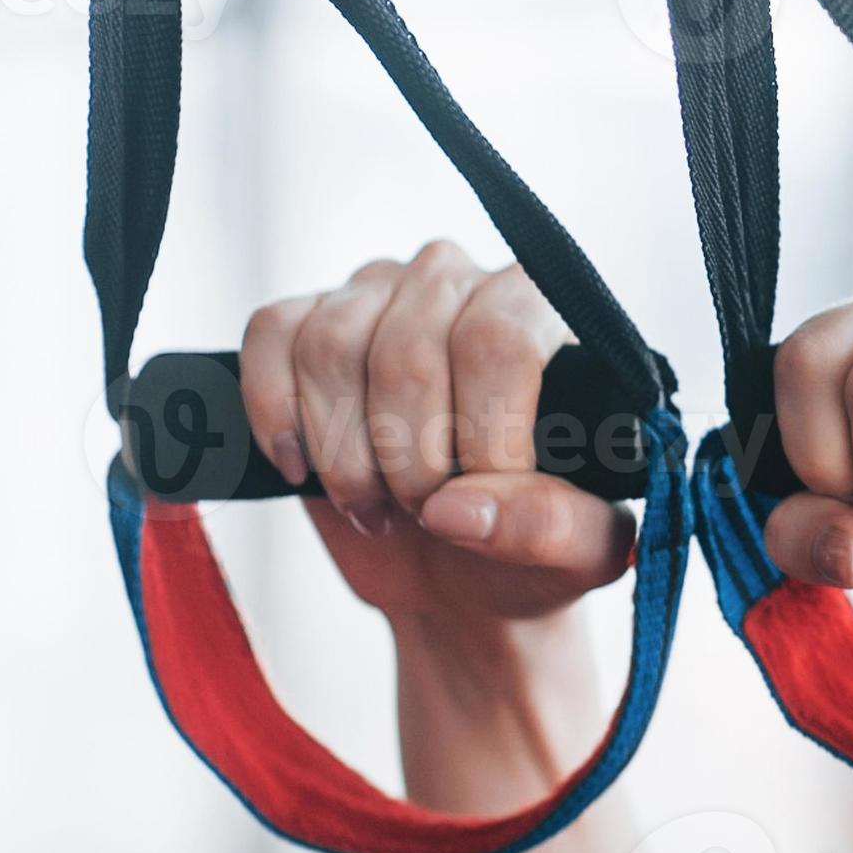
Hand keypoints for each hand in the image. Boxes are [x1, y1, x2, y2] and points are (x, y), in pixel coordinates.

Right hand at [240, 244, 634, 630]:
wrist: (464, 570)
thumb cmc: (533, 541)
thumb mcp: (581, 552)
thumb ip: (550, 525)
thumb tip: (457, 506)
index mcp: (543, 311)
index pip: (499, 341)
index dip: (481, 432)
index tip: (484, 496)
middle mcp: (458, 282)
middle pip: (407, 353)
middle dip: (408, 461)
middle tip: (425, 513)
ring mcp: (377, 292)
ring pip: (331, 347)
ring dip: (345, 453)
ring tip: (377, 505)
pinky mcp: (308, 320)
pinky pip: (271, 335)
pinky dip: (277, 415)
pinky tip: (302, 467)